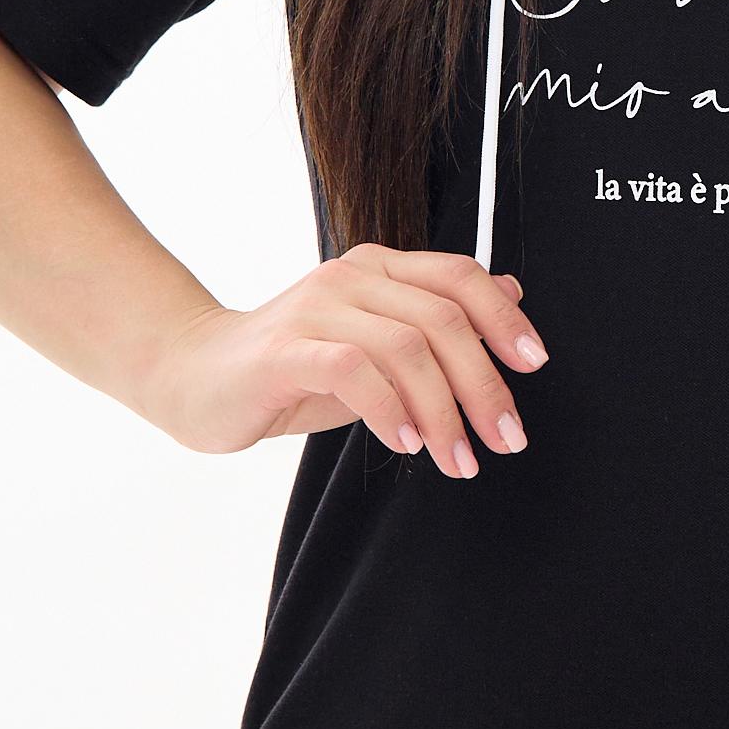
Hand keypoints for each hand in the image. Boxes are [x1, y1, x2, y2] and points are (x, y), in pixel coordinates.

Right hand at [138, 244, 548, 477]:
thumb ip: (436, 319)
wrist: (193, 378)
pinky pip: (354, 371)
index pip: (460, 277)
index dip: (505, 319)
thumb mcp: (375, 343)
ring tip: (458, 460)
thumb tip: (511, 293)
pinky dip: (391, 410)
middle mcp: (350, 276)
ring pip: (407, 348)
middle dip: (484, 386)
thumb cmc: (293, 367)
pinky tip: (406, 444)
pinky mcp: (284, 350)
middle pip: (444, 319)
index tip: (535, 367)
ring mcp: (315, 309)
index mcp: (377, 268)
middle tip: (505, 439)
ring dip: (444, 413)